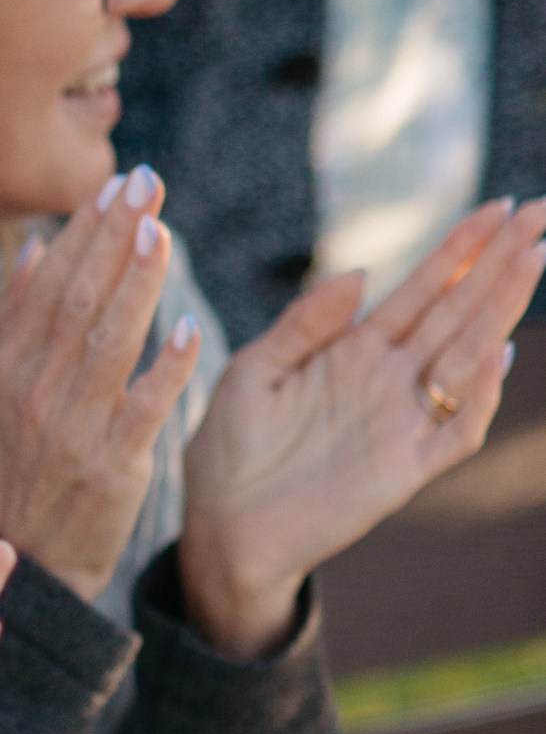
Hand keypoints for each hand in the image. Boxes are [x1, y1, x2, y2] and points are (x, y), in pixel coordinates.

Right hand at [0, 168, 200, 599]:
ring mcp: (73, 428)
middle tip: (147, 183)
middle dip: (114, 237)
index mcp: (4, 369)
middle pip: (80, 300)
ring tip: (162, 230)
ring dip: (139, 282)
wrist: (28, 560)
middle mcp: (33, 392)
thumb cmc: (18, 470)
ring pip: (111, 341)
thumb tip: (41, 249)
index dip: (85, 232)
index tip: (116, 184)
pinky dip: (168, 367)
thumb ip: (15, 322)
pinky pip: (145, 406)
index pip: (50, 285)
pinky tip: (190, 327)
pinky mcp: (112, 464)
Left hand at [178, 194, 545, 656]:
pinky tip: (495, 356)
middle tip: (539, 212)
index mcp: (354, 348)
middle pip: (456, 310)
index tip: (498, 205)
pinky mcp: (403, 470)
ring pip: (466, 357)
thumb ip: (304, 322)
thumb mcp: (253, 370)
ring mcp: (401, 422)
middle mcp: (389, 379)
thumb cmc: (228, 449)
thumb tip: (361, 272)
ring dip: (499, 310)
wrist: (220, 528)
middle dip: (499, 262)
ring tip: (532, 259)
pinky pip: (454, 432)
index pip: (421, 288)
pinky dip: (477, 399)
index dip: (459, 248)